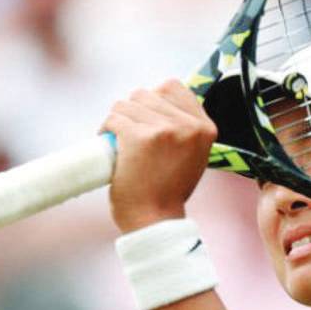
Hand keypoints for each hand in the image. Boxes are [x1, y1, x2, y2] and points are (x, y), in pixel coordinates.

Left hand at [101, 79, 216, 232]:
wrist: (156, 221)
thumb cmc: (168, 192)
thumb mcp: (193, 155)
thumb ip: (184, 129)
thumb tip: (158, 102)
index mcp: (204, 127)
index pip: (173, 87)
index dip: (154, 101)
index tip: (147, 120)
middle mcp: (187, 125)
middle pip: (146, 94)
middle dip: (133, 112)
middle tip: (130, 135)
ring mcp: (164, 130)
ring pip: (127, 104)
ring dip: (118, 120)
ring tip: (119, 141)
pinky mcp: (139, 137)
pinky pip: (114, 119)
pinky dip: (105, 129)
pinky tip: (108, 143)